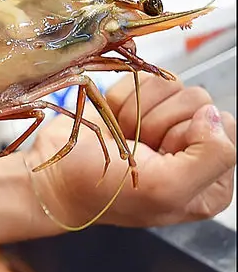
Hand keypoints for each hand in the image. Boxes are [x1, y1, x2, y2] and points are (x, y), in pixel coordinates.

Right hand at [25, 73, 235, 228]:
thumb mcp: (167, 188)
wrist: (51, 177)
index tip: (158, 155)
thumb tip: (213, 115)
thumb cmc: (100, 191)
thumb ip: (211, 156)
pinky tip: (111, 124)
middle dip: (158, 122)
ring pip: (169, 87)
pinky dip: (121, 99)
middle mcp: (191, 148)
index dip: (187, 135)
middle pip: (197, 101)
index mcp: (211, 179)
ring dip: (136, 111)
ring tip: (120, 137)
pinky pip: (142, 80)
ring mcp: (162, 123)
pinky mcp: (136, 104)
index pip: (224, 128)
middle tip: (135, 148)